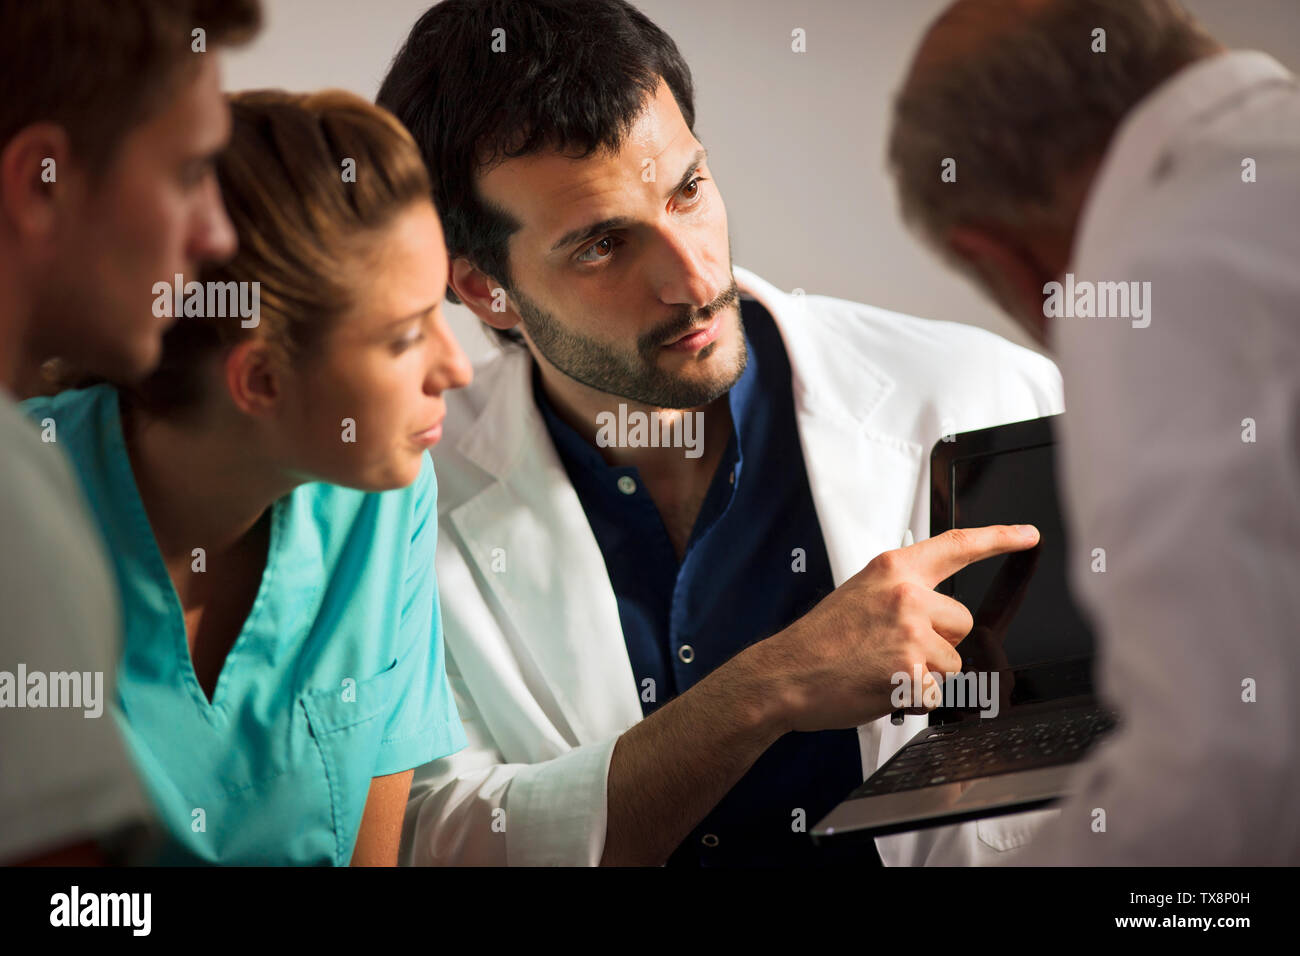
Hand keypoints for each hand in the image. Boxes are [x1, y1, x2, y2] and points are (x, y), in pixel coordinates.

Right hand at [750, 524, 1039, 732]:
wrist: (785, 673)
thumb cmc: (818, 641)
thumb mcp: (858, 596)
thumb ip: (899, 594)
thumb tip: (935, 613)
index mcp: (893, 570)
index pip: (957, 545)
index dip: (999, 539)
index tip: (1027, 535)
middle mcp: (906, 596)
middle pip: (961, 622)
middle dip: (940, 642)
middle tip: (895, 650)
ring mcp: (910, 633)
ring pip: (953, 662)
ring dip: (927, 674)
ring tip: (883, 670)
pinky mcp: (911, 672)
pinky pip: (937, 692)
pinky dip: (915, 699)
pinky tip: (882, 688)